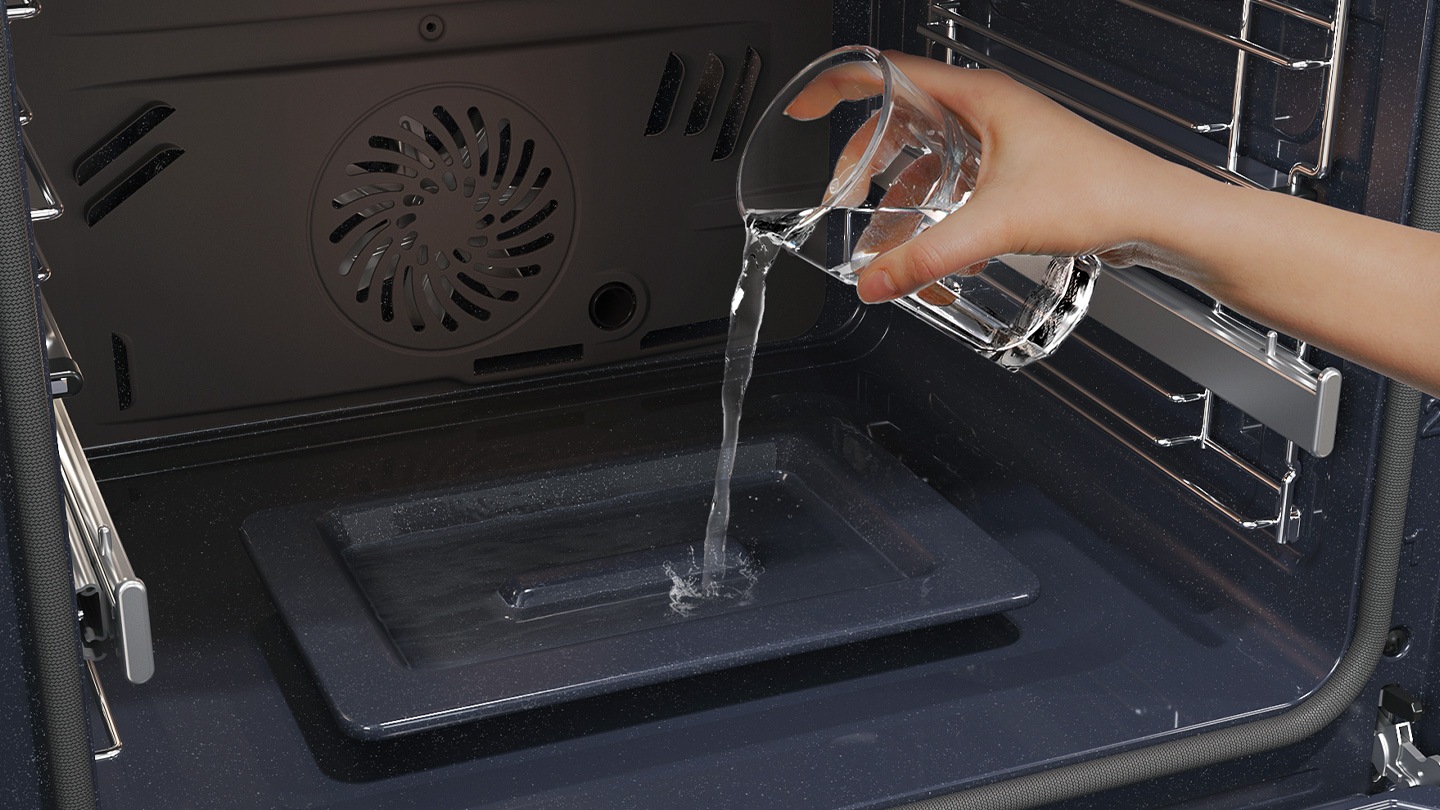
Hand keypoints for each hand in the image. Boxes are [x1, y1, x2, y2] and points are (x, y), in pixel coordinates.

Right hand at [814, 53, 1197, 302]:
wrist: (1155, 214)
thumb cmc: (1100, 192)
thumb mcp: (997, 224)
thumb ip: (927, 256)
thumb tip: (875, 280)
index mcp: (978, 97)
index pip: (887, 74)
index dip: (837, 87)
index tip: (804, 105)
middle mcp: (987, 111)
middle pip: (901, 122)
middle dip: (863, 159)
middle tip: (840, 193)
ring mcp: (1002, 141)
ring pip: (928, 156)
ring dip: (898, 191)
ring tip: (878, 229)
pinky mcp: (1015, 172)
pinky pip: (955, 181)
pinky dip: (932, 208)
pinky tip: (928, 242)